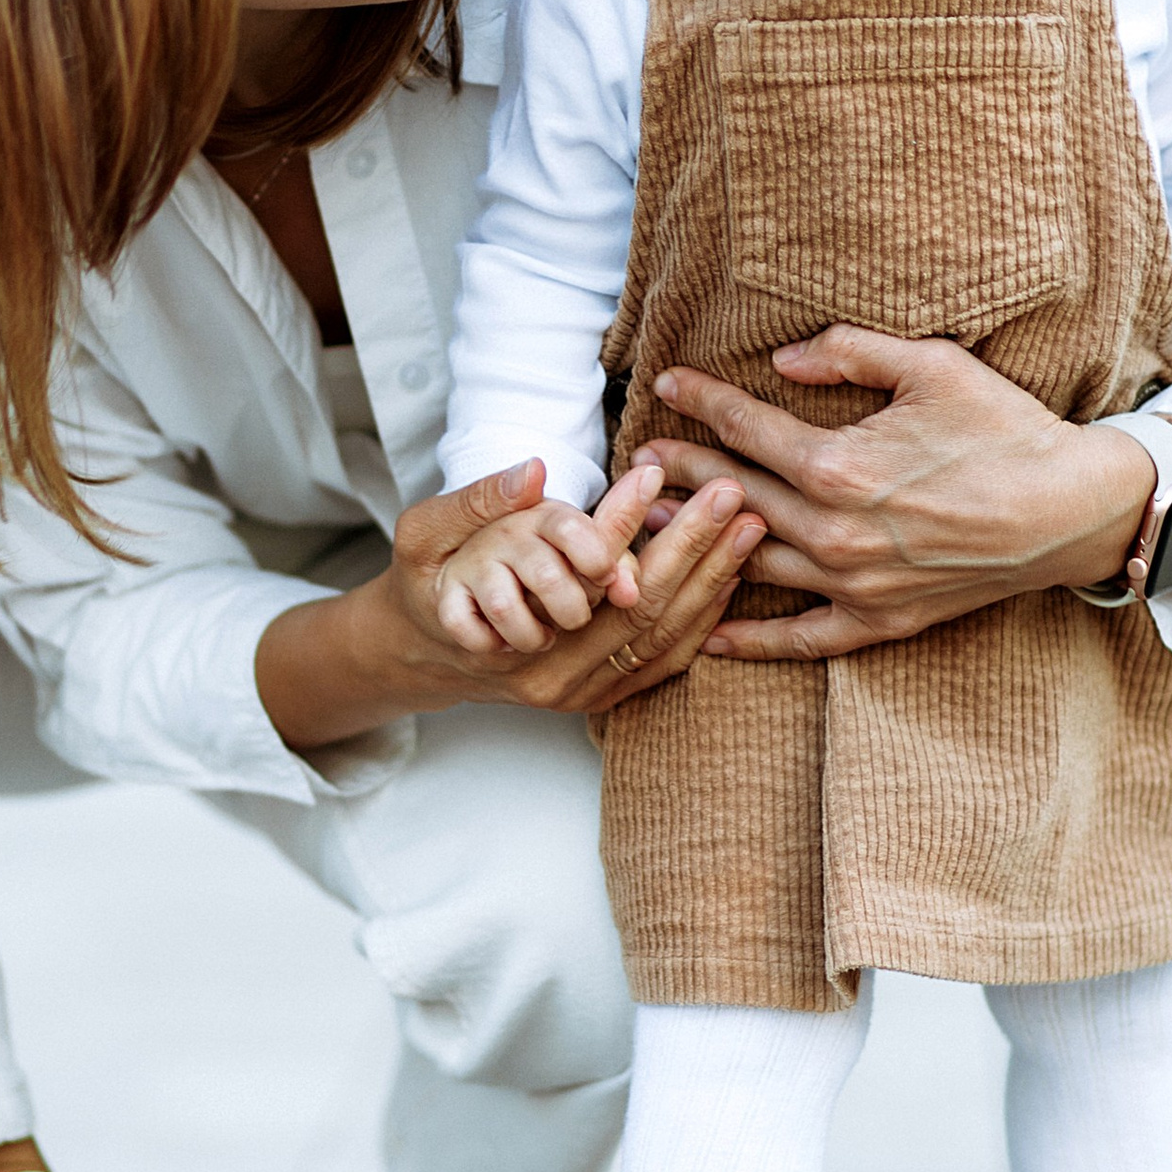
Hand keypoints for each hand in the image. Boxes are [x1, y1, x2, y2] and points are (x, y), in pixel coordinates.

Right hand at [255, 457, 766, 746]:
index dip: (628, 517)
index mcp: (509, 621)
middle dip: (693, 544)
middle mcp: (548, 669)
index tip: (662, 471)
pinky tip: (730, 577)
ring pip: (660, 638)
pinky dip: (704, 619)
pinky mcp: (596, 701)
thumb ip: (475, 502)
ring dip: (710, 581)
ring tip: (748, 527)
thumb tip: (535, 471)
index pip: (585, 567)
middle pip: (639, 606)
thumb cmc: (424, 583)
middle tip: (732, 492)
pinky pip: (664, 664)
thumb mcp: (422, 536)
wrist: (423, 654)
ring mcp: (575, 693)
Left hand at [630, 326, 1168, 662]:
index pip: (746, 430)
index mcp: (840, 464)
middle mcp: (834, 531)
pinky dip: (752, 640)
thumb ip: (849, 350)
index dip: (702, 402)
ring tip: (652, 528)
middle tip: (637, 456)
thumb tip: (783, 358)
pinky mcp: (880, 621)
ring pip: (751, 564)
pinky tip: (709, 635)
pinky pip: (800, 637)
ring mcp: (853, 583)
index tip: (666, 384)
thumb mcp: (932, 365)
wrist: (1072, 510)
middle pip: (733, 497)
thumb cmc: (1005, 428)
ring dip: (696, 546)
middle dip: (679, 472)